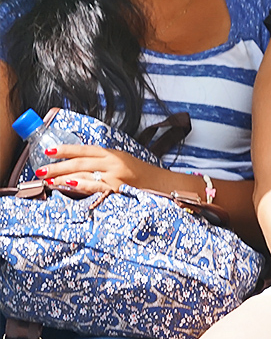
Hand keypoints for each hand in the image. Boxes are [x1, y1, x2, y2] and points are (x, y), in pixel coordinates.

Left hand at [32, 144, 163, 195]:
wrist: (162, 185)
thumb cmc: (142, 175)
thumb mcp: (123, 161)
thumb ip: (103, 161)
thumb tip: (79, 164)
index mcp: (113, 154)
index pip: (85, 149)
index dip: (66, 149)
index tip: (49, 151)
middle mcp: (113, 163)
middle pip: (80, 162)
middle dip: (58, 166)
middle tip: (40, 170)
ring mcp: (115, 176)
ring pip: (84, 174)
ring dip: (63, 177)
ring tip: (48, 180)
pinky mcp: (117, 189)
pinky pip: (95, 186)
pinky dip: (81, 185)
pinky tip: (68, 185)